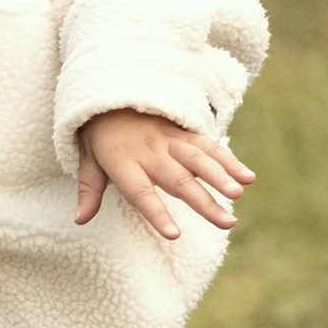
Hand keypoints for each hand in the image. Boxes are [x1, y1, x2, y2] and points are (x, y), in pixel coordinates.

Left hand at [75, 108, 254, 237]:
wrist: (108, 93)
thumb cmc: (97, 134)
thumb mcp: (86, 158)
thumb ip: (88, 189)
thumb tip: (78, 219)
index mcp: (122, 162)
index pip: (139, 192)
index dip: (156, 213)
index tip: (174, 235)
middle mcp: (149, 152)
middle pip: (178, 179)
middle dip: (203, 201)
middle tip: (226, 222)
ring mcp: (168, 139)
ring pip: (197, 159)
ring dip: (220, 176)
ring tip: (239, 193)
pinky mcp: (183, 131)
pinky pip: (207, 145)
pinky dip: (228, 159)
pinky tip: (248, 176)